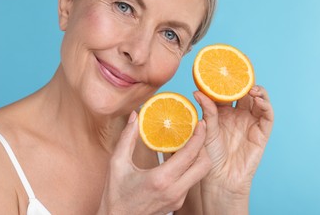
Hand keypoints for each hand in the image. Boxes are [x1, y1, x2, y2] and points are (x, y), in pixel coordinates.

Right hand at [97, 111, 211, 214]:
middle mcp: (175, 191)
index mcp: (161, 180)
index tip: (200, 123)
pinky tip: (176, 158)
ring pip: (199, 174)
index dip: (199, 136)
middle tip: (195, 133)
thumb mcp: (117, 163)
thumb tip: (134, 115)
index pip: (190, 154)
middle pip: (204, 165)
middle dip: (203, 146)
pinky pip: (190, 181)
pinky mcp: (177, 203)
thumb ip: (127, 138)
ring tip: (185, 143)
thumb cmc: (115, 195)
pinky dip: (188, 167)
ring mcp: (178, 199)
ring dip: (196, 157)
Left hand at [193, 85, 273, 209]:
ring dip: (257, 91)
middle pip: (244, 93)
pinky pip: (267, 116)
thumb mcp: (206, 129)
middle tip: (240, 75)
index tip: (224, 69)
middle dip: (243, 83)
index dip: (226, 81)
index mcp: (222, 112)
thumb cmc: (209, 155)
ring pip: (258, 101)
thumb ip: (207, 111)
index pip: (226, 92)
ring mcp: (250, 122)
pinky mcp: (261, 132)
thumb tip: (197, 92)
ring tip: (250, 87)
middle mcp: (237, 115)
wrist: (220, 178)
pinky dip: (266, 105)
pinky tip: (258, 99)